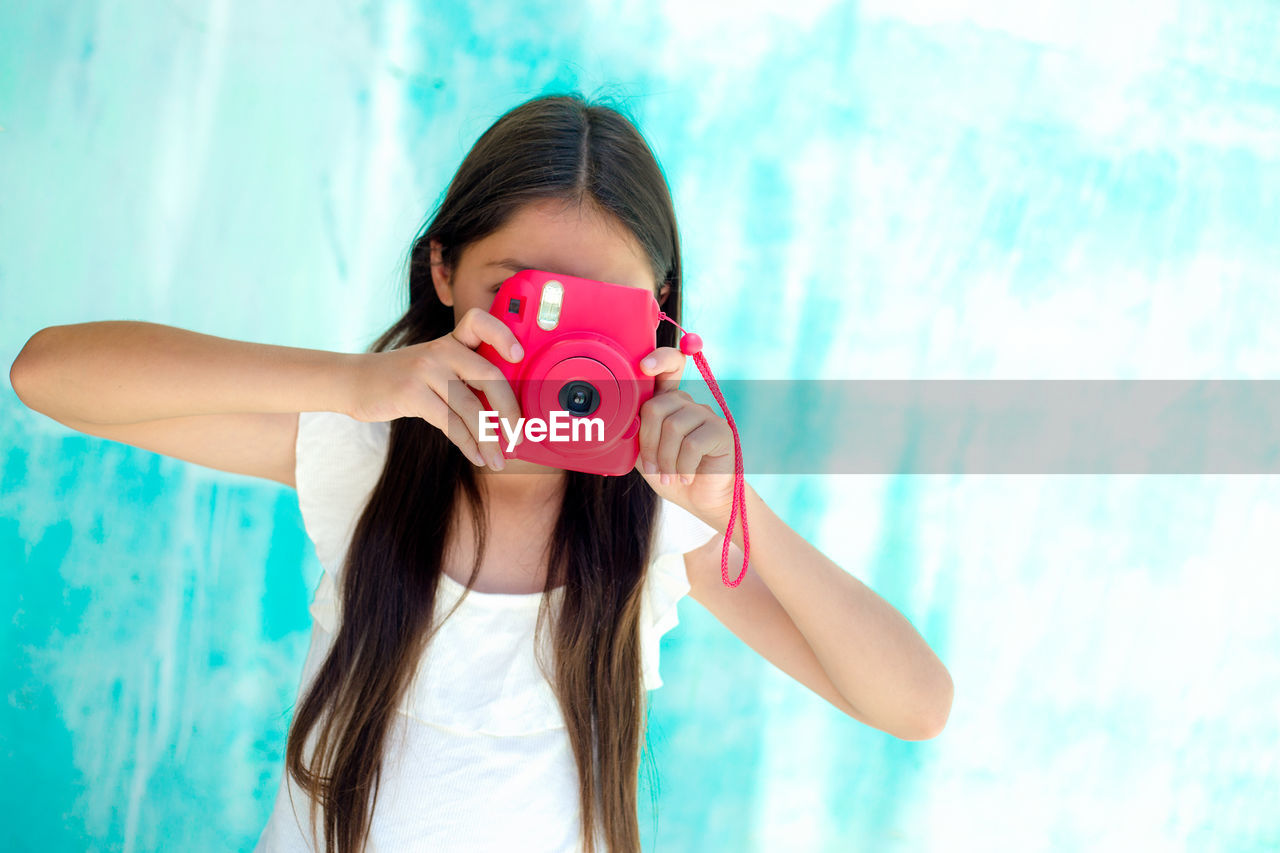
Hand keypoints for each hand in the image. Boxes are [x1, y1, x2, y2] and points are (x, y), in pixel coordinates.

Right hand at [342, 307, 523, 470]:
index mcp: (451, 341)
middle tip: (519, 435)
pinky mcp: (411, 393)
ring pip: (470, 406)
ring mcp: (425, 370)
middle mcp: (441, 350)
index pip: (480, 322)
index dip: (503, 335)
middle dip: (509, 409)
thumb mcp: (433, 366)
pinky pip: (449, 422)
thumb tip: (505, 414)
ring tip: (499, 458)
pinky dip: (467, 443)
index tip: (519, 356)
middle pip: (488, 374)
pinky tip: (477, 456)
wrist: (354, 381)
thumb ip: (464, 377)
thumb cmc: (403, 379)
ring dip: (489, 438)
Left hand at [634, 346, 735, 523]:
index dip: (659, 359)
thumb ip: (635, 436)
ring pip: (673, 427)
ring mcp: (706, 414)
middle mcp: (687, 403)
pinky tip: (686, 477)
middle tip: (652, 469)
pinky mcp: (721, 431)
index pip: (668, 367)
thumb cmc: (671, 475)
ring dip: (665, 460)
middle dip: (648, 443)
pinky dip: (683, 466)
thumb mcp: (644, 456)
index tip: (644, 366)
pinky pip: (692, 444)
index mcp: (668, 404)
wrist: (702, 501)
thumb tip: (619, 424)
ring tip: (669, 477)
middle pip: (656, 406)